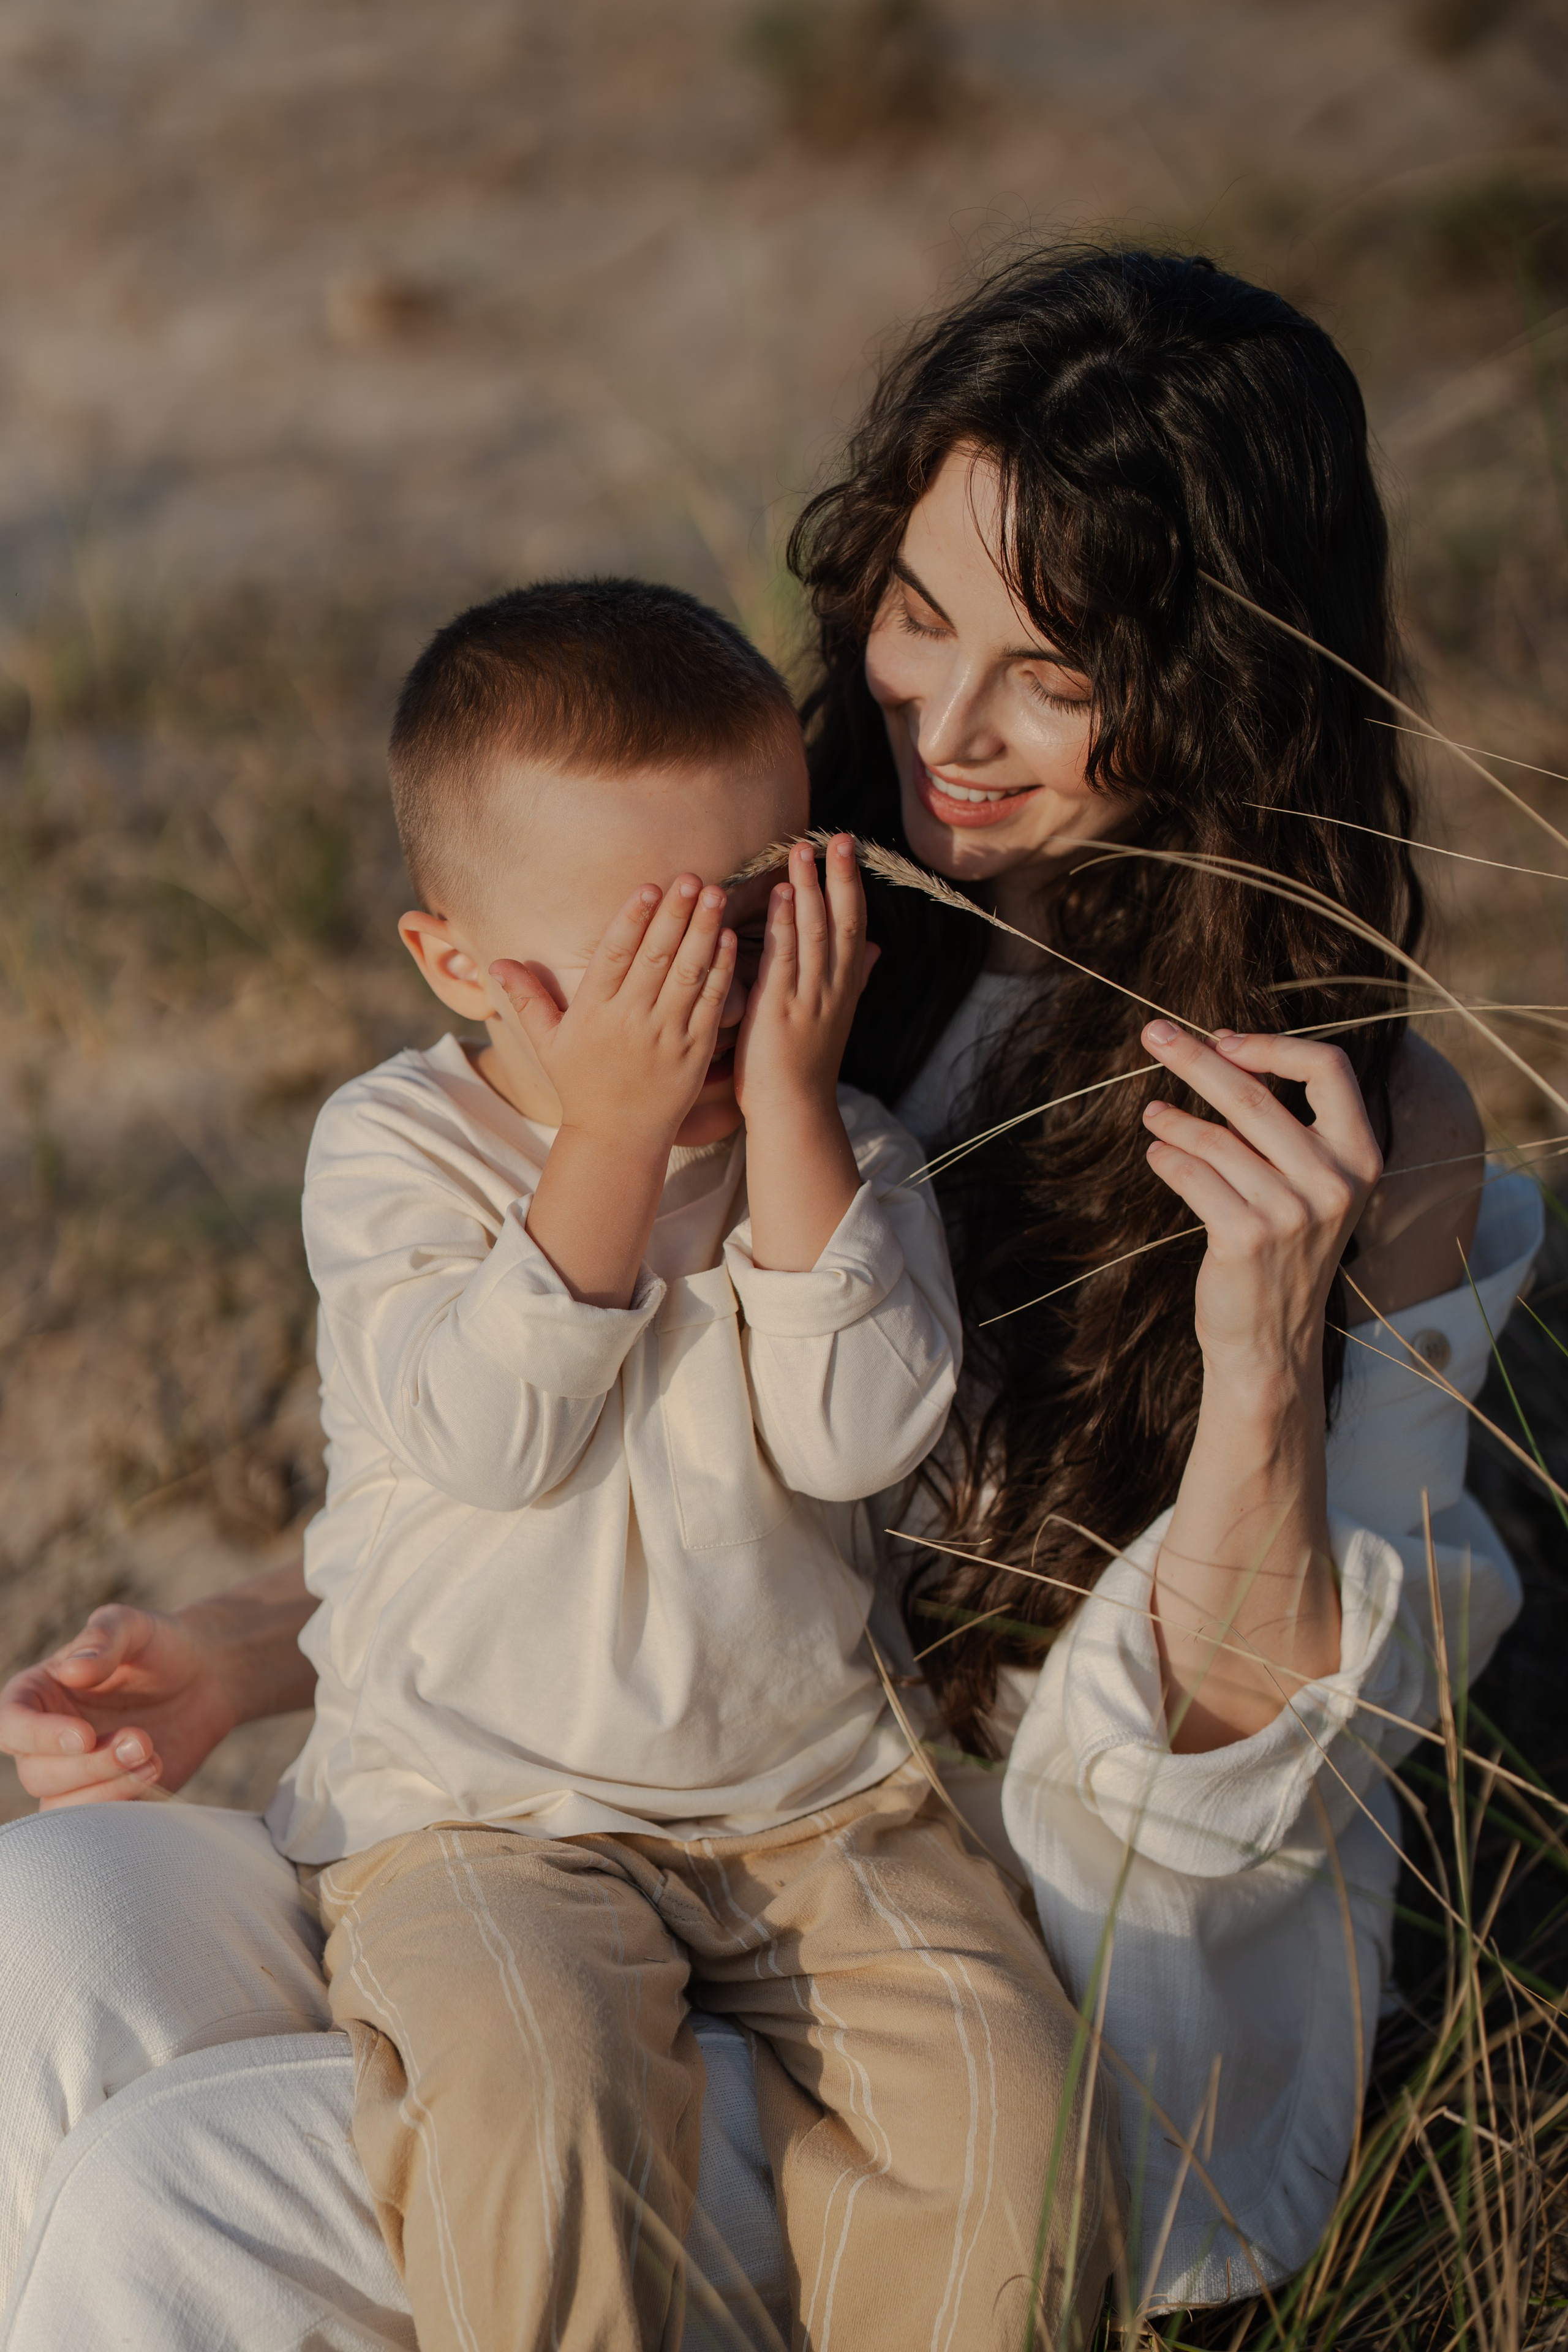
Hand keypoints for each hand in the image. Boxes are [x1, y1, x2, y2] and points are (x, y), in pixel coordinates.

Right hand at [0, 1603, 240, 1806]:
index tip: (84, 1736)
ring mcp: (74, 1773)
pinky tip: (155, 1771)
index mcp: (36, 1695)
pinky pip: (96, 1822)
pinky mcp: (106, 1796)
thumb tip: (74, 1670)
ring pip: (61, 1808)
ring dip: (106, 1790)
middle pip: (38, 1774)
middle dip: (90, 1765)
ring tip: (152, 1757)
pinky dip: (124, 1804)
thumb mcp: (133, 1626)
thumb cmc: (159, 1646)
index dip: (39, 1737)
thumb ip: (104, 1638)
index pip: (11, 1725)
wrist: (204, 1678)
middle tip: (141, 1740)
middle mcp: (45, 1740)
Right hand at [492, 877, 735, 1154]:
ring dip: (703, 931)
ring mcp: (666, 1035)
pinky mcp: (694, 1051)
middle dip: (675, 913)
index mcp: (594, 1012)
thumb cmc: (581, 1085)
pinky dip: (720, 970)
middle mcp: (631, 1020)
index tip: (649, 886)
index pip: (615, 955)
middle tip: (693, 877)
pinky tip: (727, 939)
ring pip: (687, 974)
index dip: (632, 918)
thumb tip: (496, 962)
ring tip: (716, 894)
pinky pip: (710, 1004)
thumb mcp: (547, 1044)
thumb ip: (526, 1000)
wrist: (618, 1138)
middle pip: (656, 957)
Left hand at [733, 836, 876, 1120]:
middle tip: (838, 837)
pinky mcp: (780, 1008)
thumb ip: (853, 978)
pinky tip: (784, 894)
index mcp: (844, 986)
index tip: (850, 849)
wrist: (793, 1111)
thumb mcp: (836, 1017)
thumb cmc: (804, 1066)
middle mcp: (832, 987)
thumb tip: (874, 948)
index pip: (853, 925)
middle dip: (840, 877)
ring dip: (811, 889)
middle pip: (841, 921)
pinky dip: (786, 924)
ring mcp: (808, 997)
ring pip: (815, 932)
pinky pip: (785, 958)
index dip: (852, 886)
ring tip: (804, 851)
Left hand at [1140, 1026, 1382, 1392]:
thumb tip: (1222, 1053)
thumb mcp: (1308, 1187)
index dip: (1272, 1046)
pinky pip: (1192, 1175)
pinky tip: (1157, 1154)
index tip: (1224, 1040)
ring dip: (1173, 1119)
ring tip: (1151, 1112)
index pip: (1328, 1068)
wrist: (1272, 1343)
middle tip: (1153, 1033)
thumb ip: (1283, 1127)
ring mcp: (1292, 1212)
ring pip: (1214, 1138)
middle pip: (1254, 1094)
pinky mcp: (1245, 1238)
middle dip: (1194, 1058)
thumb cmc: (1283, 1254)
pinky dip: (1167, 1158)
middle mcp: (1333, 1181)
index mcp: (1361, 1156)